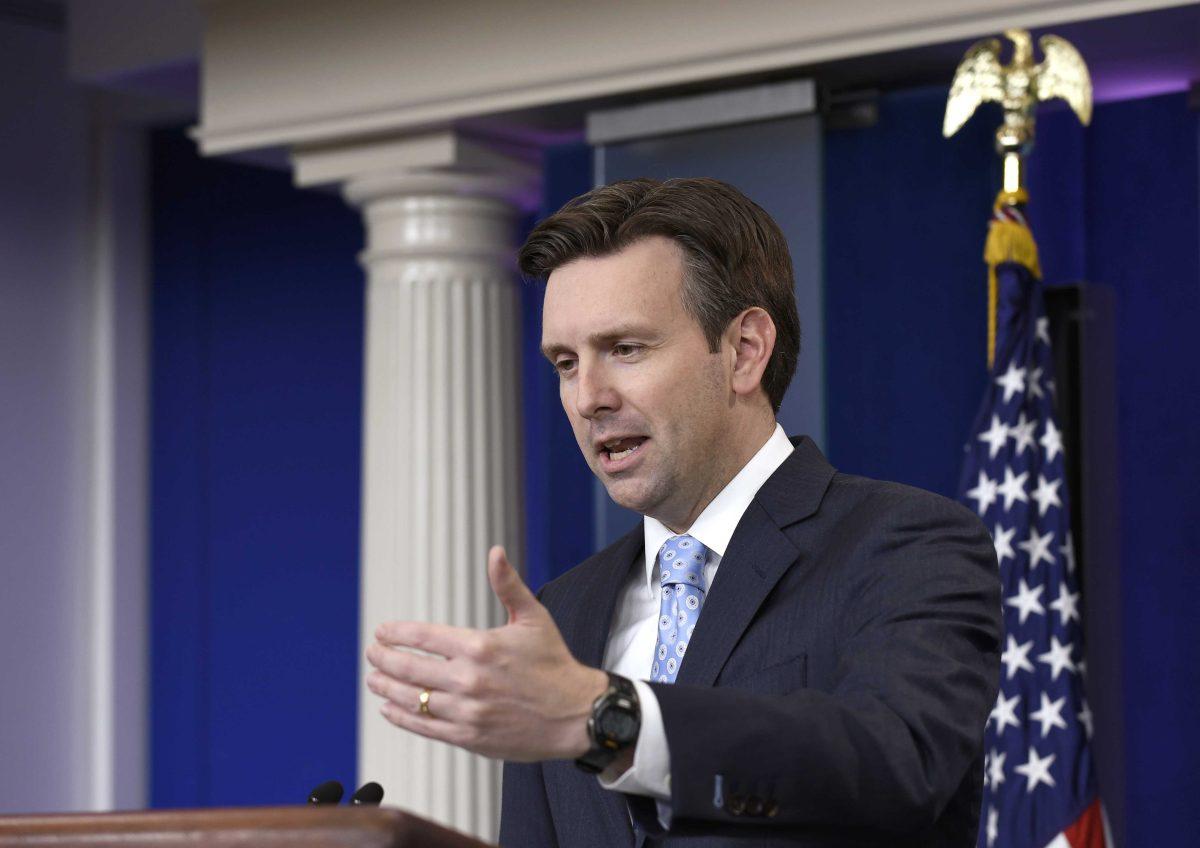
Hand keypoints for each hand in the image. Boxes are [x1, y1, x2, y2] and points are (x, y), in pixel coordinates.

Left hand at [366, 546, 608, 761]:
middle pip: (409, 668)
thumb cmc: (554, 663)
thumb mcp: (533, 618)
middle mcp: (469, 680)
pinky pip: (425, 727)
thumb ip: (508, 585)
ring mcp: (467, 711)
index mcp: (480, 647)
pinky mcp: (469, 738)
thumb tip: (495, 552)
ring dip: (386, 688)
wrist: (576, 714)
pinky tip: (389, 709)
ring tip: (373, 679)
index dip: (396, 633)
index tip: (381, 632)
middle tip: (372, 652)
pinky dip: (402, 717)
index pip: (423, 637)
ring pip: (412, 699)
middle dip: (384, 658)